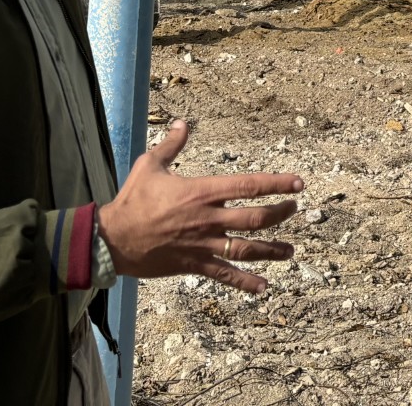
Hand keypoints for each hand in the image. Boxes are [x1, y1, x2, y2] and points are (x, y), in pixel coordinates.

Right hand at [96, 120, 301, 292]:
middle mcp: (209, 218)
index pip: (248, 186)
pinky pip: (224, 275)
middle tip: (295, 209)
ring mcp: (203, 244)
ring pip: (246, 249)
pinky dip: (245, 282)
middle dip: (280, 214)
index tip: (298, 183)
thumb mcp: (150, 165)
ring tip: (290, 251)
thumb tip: (184, 123)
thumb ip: (172, 144)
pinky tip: (263, 287)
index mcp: (202, 192)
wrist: (114, 239)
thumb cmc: (133, 200)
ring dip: (271, 250)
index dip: (276, 184)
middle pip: (255, 218)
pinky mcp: (194, 265)